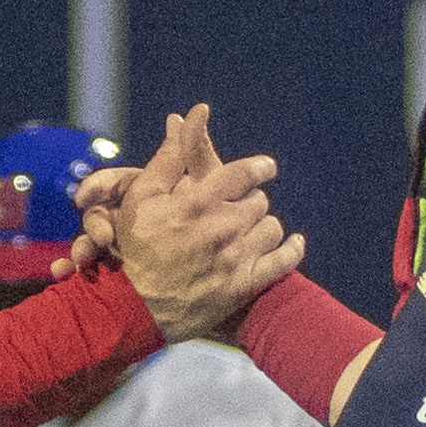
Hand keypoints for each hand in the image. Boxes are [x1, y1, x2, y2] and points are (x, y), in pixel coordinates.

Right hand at [103, 103, 302, 339]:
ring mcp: (235, 258)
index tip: (265, 168)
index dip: (259, 167)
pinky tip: (293, 243)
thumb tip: (186, 117)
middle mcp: (221, 227)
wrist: (132, 309)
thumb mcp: (141, 198)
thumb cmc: (132, 250)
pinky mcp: (242, 285)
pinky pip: (283, 262)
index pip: (244, 173)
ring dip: (263, 226)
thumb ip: (169, 157)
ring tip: (251, 230)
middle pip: (259, 201)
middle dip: (251, 201)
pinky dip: (292, 250)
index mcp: (198, 202)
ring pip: (272, 228)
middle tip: (240, 207)